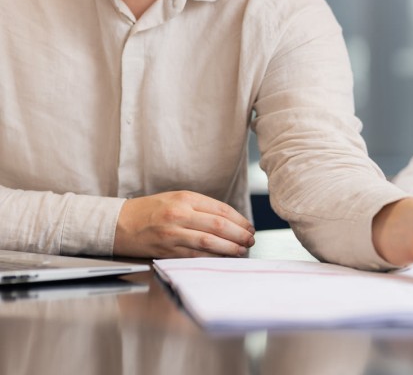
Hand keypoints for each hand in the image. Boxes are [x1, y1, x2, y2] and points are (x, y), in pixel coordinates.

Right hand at [113, 190, 254, 257]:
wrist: (118, 223)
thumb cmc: (150, 210)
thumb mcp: (176, 199)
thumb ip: (200, 207)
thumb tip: (228, 220)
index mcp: (185, 198)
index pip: (221, 209)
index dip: (239, 220)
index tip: (249, 227)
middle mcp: (180, 214)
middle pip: (218, 225)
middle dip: (239, 235)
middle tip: (250, 240)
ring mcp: (172, 234)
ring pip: (209, 242)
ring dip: (229, 248)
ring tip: (241, 251)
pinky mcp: (166, 251)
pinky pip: (194, 256)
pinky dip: (211, 259)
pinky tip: (222, 259)